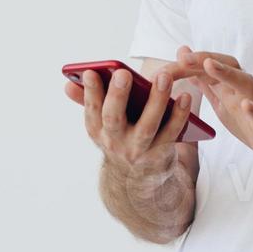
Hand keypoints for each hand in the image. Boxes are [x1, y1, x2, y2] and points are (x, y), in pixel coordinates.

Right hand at [63, 67, 194, 176]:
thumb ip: (87, 101)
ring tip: (163, 76)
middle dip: (117, 95)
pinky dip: (179, 114)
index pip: (92, 110)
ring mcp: (138, 149)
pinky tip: (184, 96)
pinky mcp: (161, 153)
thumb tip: (68, 83)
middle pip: (114, 119)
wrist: (138, 179)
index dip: (89, 92)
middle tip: (123, 73)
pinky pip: (172, 133)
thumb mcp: (100, 125)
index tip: (91, 72)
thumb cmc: (119, 137)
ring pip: (147, 125)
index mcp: (97, 131)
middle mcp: (115, 142)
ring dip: (156, 100)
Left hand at [168, 47, 252, 176]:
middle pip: (226, 66)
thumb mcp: (222, 100)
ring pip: (245, 83)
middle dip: (204, 59)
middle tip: (183, 59)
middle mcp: (243, 90)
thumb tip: (184, 55)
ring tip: (210, 66)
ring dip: (228, 73)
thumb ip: (204, 80)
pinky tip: (245, 105)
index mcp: (230, 86)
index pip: (207, 67)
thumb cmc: (250, 122)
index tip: (163, 67)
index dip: (186, 65)